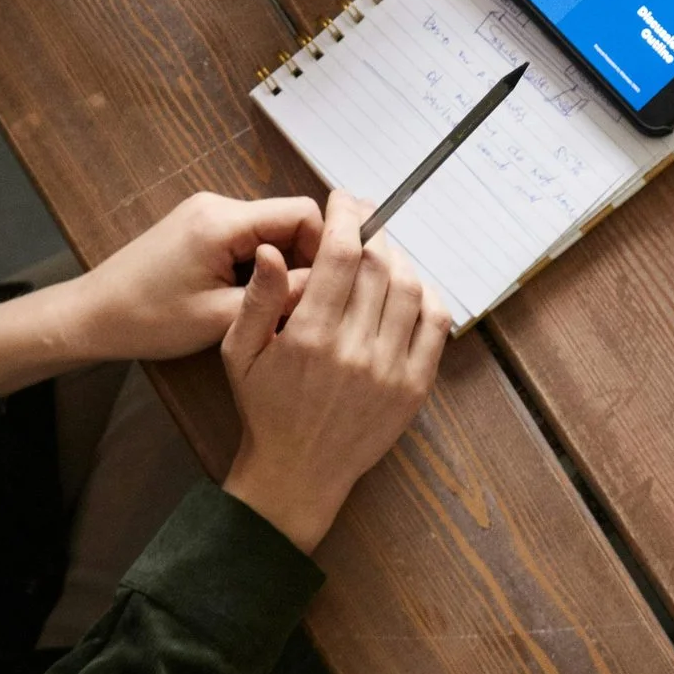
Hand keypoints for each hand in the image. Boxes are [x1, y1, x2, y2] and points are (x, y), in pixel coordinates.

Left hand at [0, 192, 324, 395]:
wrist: (90, 315)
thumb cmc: (147, 319)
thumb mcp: (221, 318)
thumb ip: (279, 297)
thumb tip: (330, 283)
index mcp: (223, 221)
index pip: (303, 212)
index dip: (325, 247)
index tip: (327, 287)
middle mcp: (217, 204)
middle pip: (288, 219)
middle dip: (302, 259)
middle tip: (303, 302)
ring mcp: (206, 212)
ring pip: (269, 229)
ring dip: (279, 264)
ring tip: (273, 305)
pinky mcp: (198, 224)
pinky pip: (247, 236)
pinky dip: (258, 263)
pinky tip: (248, 296)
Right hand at [221, 187, 450, 556]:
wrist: (297, 474)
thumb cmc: (265, 409)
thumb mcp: (238, 353)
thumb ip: (258, 299)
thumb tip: (274, 250)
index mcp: (310, 337)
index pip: (340, 256)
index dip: (347, 217)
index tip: (344, 199)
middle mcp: (354, 350)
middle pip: (378, 265)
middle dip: (372, 231)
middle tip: (362, 218)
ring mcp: (390, 370)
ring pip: (409, 289)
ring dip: (398, 259)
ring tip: (380, 251)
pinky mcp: (414, 387)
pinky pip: (435, 324)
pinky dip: (427, 295)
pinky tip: (408, 287)